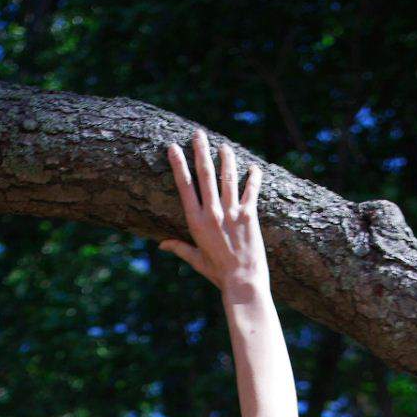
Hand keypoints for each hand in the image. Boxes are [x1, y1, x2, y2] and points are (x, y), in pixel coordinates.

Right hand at [160, 128, 267, 295]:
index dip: (178, 164)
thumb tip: (162, 245)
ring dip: (226, 158)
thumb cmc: (219, 274)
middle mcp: (212, 213)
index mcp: (196, 222)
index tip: (173, 147)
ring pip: (227, 176)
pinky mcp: (249, 215)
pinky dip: (253, 177)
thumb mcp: (197, 261)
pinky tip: (254, 167)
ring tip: (224, 146)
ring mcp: (231, 212)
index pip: (185, 186)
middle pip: (205, 174)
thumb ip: (180, 248)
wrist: (243, 282)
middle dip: (200, 151)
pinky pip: (251, 190)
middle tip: (198, 134)